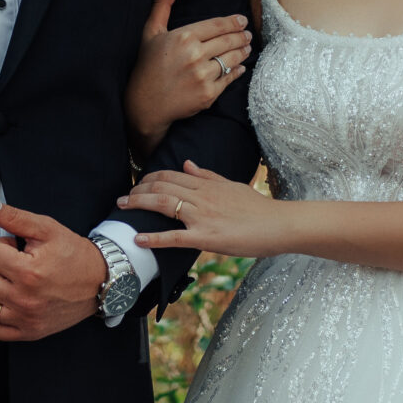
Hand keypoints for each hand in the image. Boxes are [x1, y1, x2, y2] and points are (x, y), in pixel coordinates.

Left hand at [0, 195, 105, 340]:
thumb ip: (14, 217)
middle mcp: (25, 299)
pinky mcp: (29, 333)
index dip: (1, 246)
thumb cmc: (74, 255)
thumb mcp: (47, 229)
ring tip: (11, 284)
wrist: (100, 282)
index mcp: (28, 272)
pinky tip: (8, 303)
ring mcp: (26, 319)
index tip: (17, 249)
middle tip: (15, 266)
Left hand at [122, 161, 287, 257]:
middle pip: (161, 186)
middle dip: (137, 190)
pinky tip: (138, 239)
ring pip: (163, 204)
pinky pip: (175, 237)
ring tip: (122, 208)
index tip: (137, 183)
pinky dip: (154, 238)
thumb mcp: (232, 186)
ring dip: (138, 205)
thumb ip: (208, 175)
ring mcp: (203, 216)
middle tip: (123, 198)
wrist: (279, 225)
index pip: (170, 174)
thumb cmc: (259, 209)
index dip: (149, 178)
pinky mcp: (206, 237)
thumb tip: (187, 163)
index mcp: (208, 184)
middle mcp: (202, 196)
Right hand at [124, 0, 250, 153]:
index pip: (217, 25)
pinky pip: (229, 79)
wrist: (144, 104)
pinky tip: (240, 67)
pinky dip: (238, 71)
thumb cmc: (147, 65)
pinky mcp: (208, 95)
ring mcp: (203, 76)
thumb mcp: (151, 31)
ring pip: (232, 59)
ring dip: (243, 52)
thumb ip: (163, 3)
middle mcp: (195, 55)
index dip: (234, 22)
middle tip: (248, 34)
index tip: (242, 21)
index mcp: (183, 37)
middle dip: (242, 36)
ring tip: (247, 48)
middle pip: (229, 41)